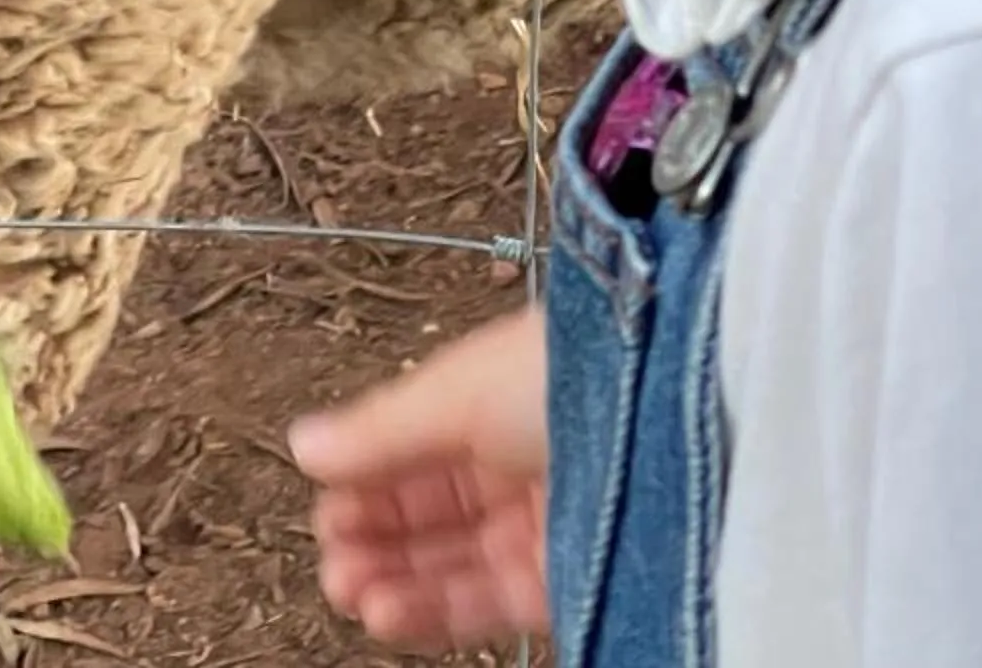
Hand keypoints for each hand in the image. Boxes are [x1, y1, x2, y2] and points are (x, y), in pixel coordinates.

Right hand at [289, 305, 549, 651]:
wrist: (677, 406)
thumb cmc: (576, 370)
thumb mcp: (458, 392)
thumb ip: (380, 432)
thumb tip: (304, 442)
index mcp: (495, 398)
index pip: (416, 450)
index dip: (368, 481)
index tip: (325, 504)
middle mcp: (521, 458)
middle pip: (433, 513)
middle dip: (375, 537)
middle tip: (332, 558)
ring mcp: (547, 520)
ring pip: (455, 564)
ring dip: (395, 580)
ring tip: (350, 589)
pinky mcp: (569, 576)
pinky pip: (488, 604)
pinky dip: (432, 611)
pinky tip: (387, 610)